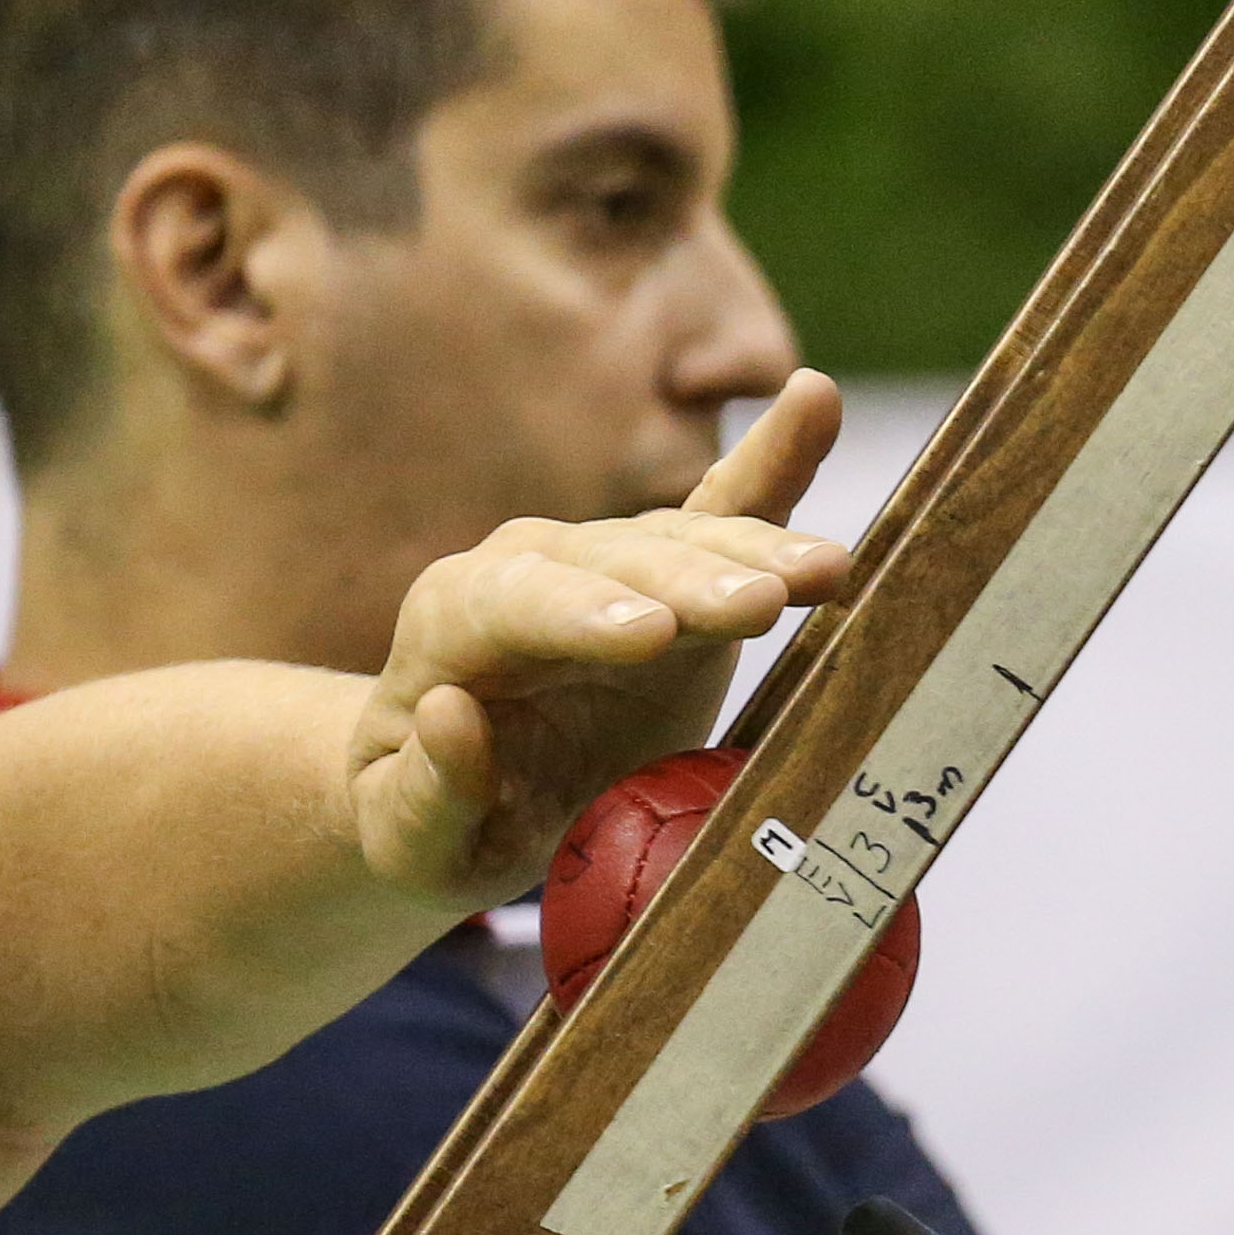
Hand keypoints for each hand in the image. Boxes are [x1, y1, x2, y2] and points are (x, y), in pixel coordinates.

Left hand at [344, 376, 850, 906]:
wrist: (468, 789)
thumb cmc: (434, 819)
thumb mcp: (407, 835)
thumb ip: (423, 791)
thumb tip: (448, 713)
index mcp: (455, 621)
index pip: (516, 605)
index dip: (584, 613)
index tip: (654, 636)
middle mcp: (533, 566)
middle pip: (615, 560)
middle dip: (690, 579)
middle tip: (759, 605)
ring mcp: (611, 562)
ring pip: (685, 540)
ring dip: (756, 550)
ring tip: (826, 569)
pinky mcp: (678, 573)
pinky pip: (727, 507)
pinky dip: (773, 461)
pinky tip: (815, 399)